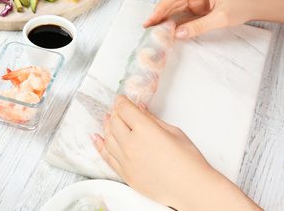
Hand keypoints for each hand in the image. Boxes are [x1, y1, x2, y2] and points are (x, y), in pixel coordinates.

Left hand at [91, 94, 261, 209]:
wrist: (191, 188)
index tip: (121, 99)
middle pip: (114, 122)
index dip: (121, 101)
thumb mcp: (173, 132)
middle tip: (118, 110)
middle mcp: (131, 144)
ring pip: (108, 138)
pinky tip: (96, 138)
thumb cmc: (188, 160)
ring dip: (107, 126)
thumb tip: (140, 108)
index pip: (124, 109)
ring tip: (107, 120)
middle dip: (115, 113)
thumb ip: (152, 119)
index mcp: (144, 129)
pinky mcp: (125, 174)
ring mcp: (126, 160)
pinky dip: (100, 145)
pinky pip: (107, 157)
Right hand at [142, 0, 262, 38]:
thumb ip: (199, 26)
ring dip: (165, 18)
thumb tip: (179, 34)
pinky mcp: (199, 7)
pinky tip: (167, 28)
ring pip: (176, 7)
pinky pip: (183, 13)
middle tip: (148, 26)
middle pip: (173, 0)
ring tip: (153, 28)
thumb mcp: (221, 18)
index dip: (162, 6)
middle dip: (160, 13)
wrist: (257, 5)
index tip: (152, 18)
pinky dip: (174, 21)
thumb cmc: (243, 5)